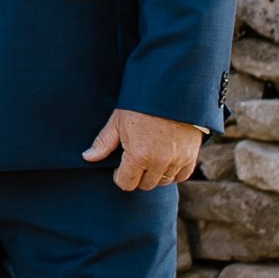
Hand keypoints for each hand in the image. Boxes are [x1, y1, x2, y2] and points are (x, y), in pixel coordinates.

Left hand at [84, 107, 202, 193]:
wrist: (173, 92)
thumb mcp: (118, 121)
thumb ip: (103, 143)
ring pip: (163, 182)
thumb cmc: (142, 105)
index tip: (120, 165)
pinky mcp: (191, 157)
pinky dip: (173, 172)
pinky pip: (181, 176)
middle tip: (135, 158)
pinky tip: (166, 160)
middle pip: (144, 185)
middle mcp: (159, 162)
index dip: (120, 176)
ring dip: (155, 175)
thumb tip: (87, 157)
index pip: (126, 183)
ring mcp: (177, 160)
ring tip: (150, 157)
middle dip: (137, 175)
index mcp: (138, 156)